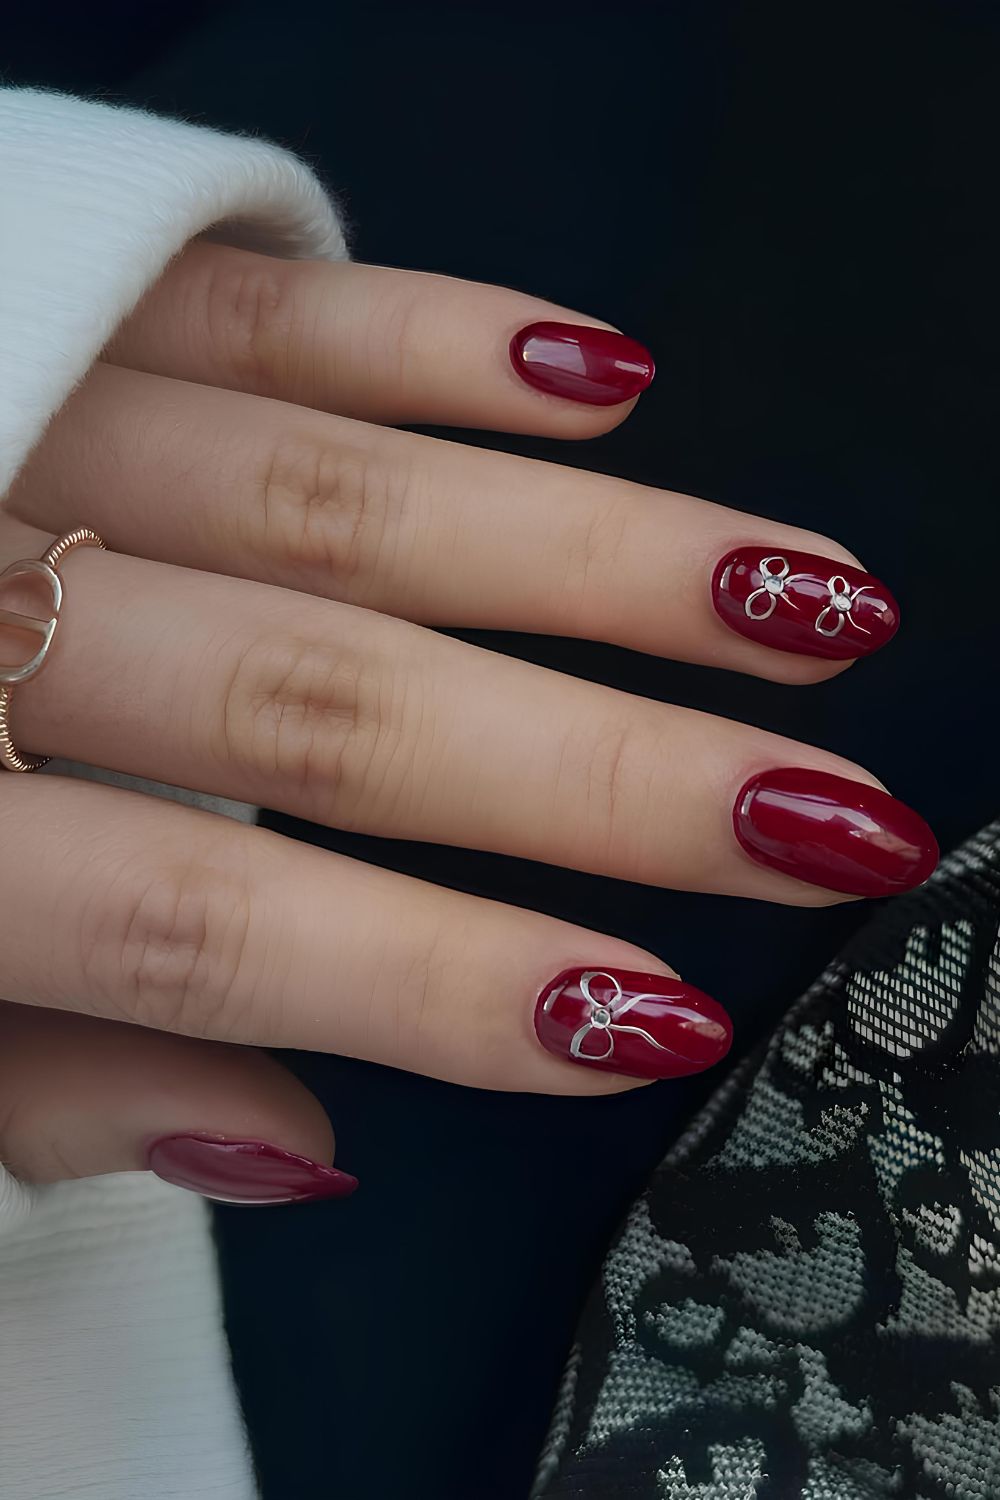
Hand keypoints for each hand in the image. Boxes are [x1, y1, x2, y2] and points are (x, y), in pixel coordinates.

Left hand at [0, 245, 934, 1203]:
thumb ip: (40, 1088)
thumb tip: (300, 1145)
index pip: (208, 923)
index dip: (437, 981)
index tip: (653, 1020)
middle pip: (321, 706)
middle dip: (595, 776)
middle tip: (815, 820)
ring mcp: (24, 408)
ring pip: (339, 499)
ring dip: (589, 556)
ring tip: (792, 599)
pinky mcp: (52, 278)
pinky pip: (263, 306)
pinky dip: (435, 333)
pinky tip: (604, 376)